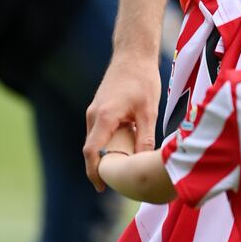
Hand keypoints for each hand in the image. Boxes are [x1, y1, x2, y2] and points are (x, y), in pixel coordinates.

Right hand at [84, 53, 162, 189]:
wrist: (133, 54)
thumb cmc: (142, 79)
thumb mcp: (149, 111)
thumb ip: (145, 138)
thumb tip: (143, 163)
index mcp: (104, 117)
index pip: (92, 152)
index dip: (95, 173)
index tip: (103, 187)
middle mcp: (94, 115)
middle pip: (92, 149)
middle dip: (102, 168)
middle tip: (120, 182)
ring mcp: (94, 111)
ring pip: (95, 141)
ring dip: (106, 155)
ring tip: (123, 167)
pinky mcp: (99, 108)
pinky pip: (100, 132)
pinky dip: (108, 143)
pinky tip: (125, 147)